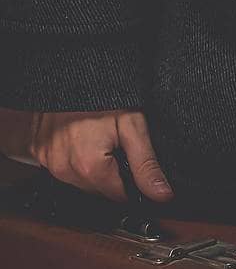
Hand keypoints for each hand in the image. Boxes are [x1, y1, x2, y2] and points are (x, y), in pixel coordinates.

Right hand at [22, 109, 174, 203]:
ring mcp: (50, 163)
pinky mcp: (41, 154)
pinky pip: (65, 167)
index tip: (136, 161)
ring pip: (82, 180)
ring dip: (95, 166)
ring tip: (100, 138)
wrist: (69, 73)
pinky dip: (76, 158)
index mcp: (89, 168)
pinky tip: (84, 140)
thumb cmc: (101, 94)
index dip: (134, 182)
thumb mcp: (132, 124)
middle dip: (114, 172)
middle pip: (100, 189)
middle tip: (118, 143)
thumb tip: (162, 194)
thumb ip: (146, 164)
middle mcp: (65, 171)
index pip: (120, 196)